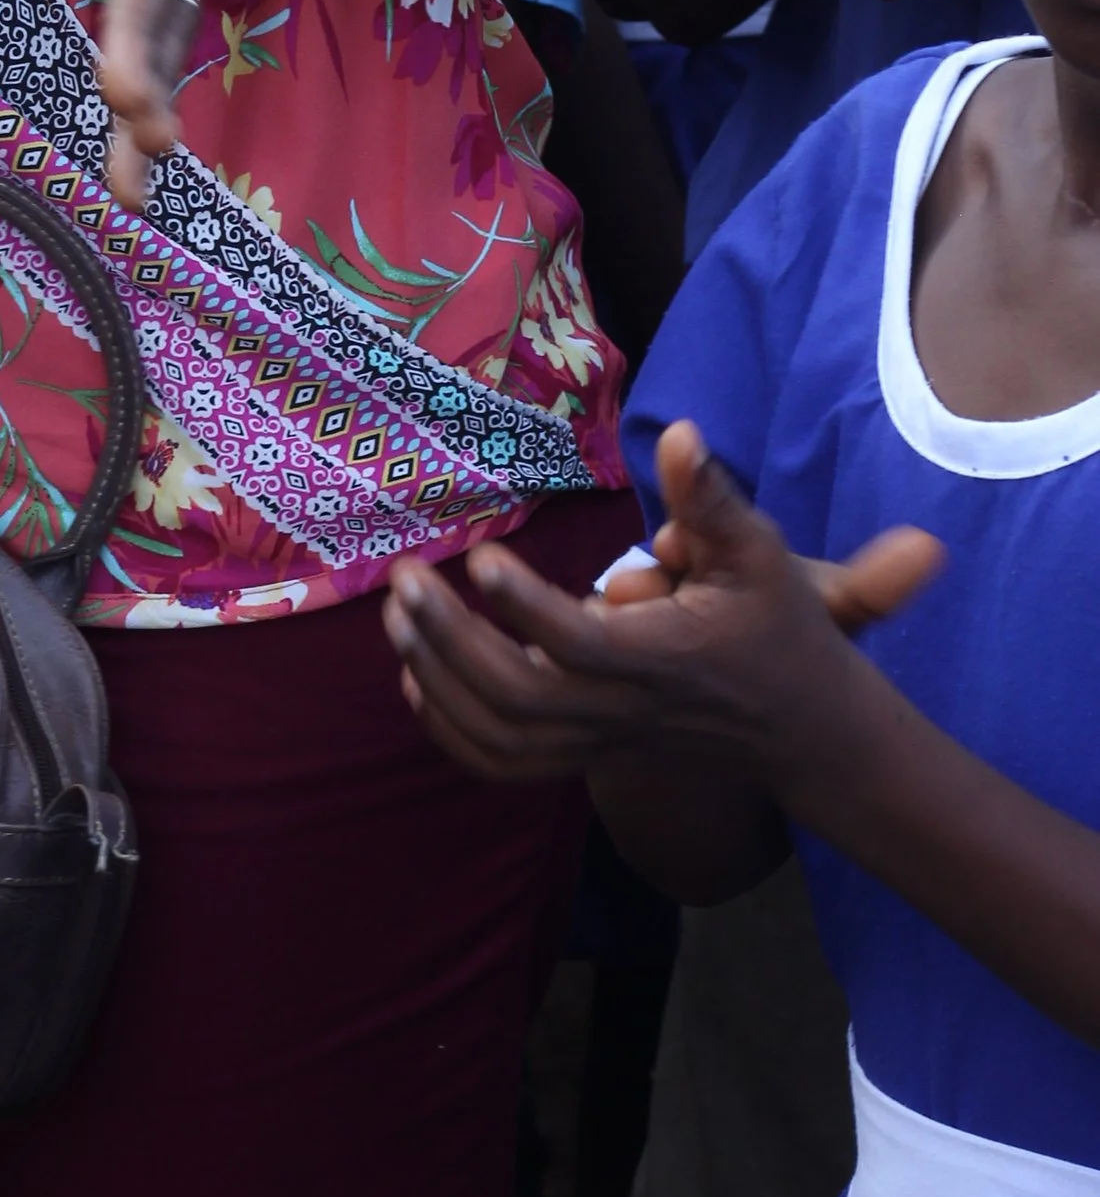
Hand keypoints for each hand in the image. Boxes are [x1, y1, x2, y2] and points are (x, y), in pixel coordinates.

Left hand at [384, 418, 945, 790]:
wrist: (798, 727)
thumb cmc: (776, 627)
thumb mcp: (761, 553)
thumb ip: (713, 499)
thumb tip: (679, 432)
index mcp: (663, 657)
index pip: (580, 643)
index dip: (523, 606)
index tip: (479, 557)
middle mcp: (624, 709)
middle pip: (521, 697)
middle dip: (450, 640)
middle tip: (405, 579)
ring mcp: (601, 741)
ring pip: (503, 737)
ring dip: (437, 680)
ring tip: (396, 616)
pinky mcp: (586, 754)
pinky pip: (505, 764)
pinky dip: (449, 730)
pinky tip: (415, 676)